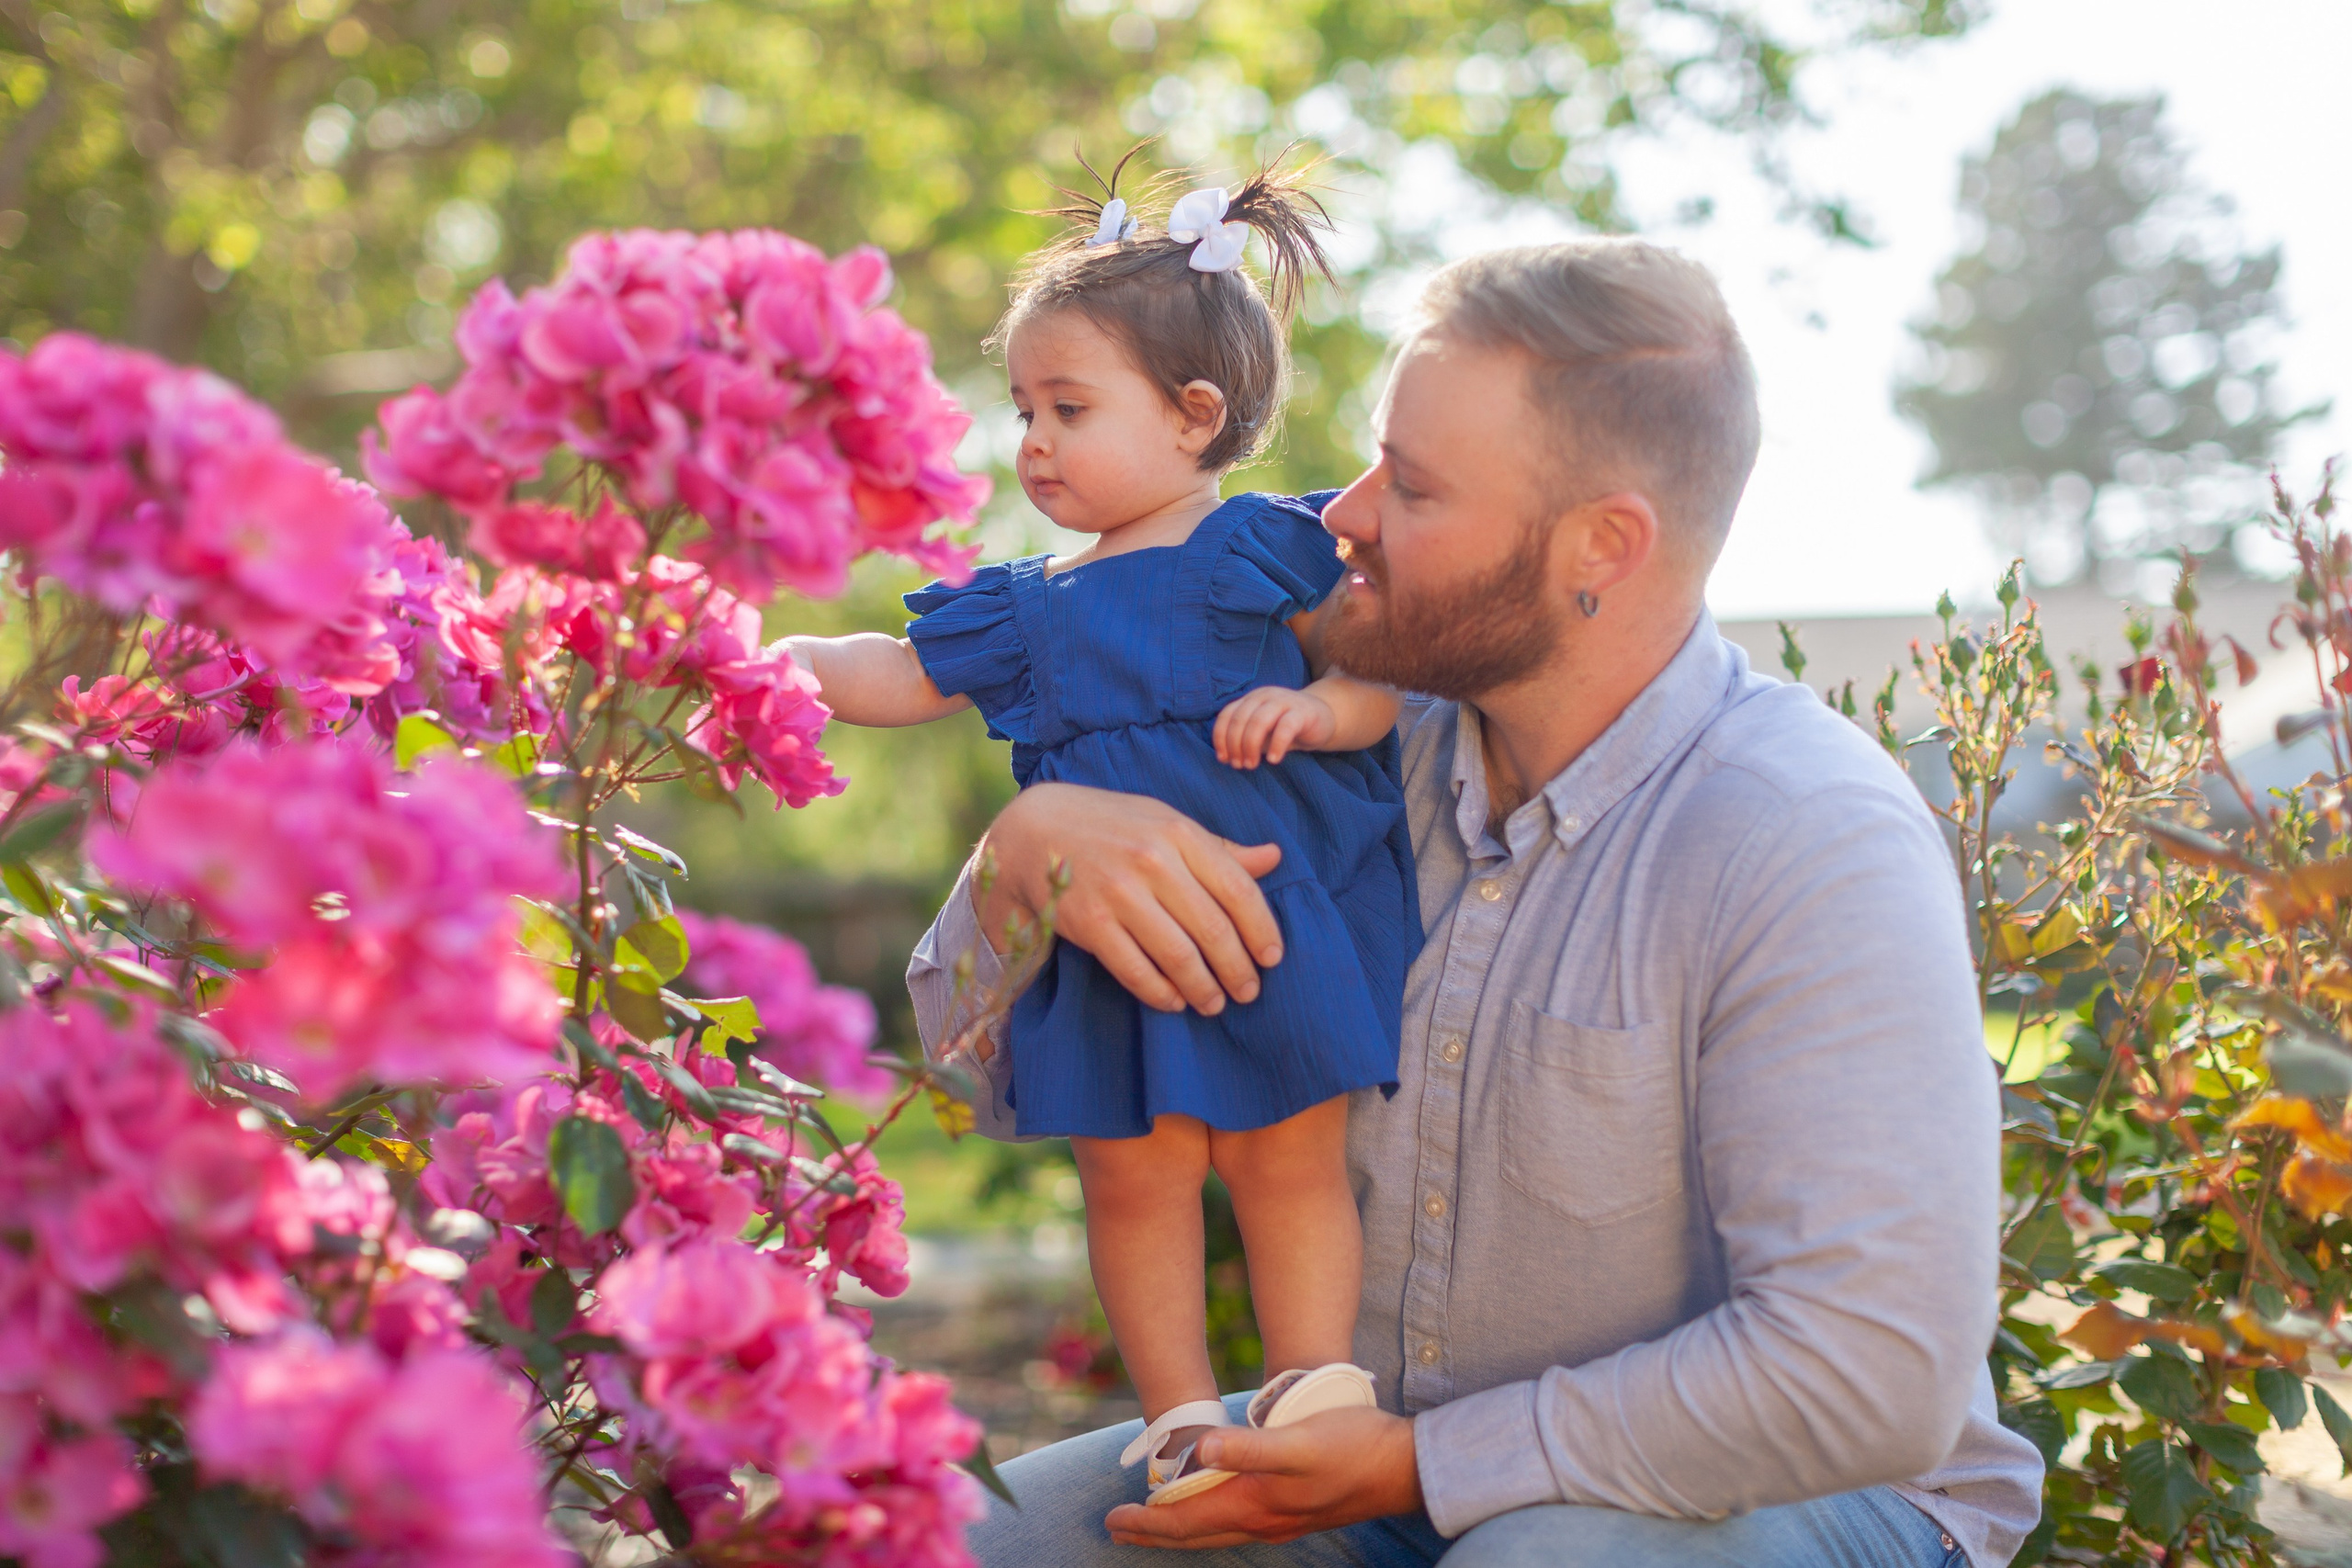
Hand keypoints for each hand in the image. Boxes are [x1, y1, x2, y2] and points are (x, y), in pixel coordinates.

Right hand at [976, 783, 1283, 1015]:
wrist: (1036, 830)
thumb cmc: (1114, 827)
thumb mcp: (1167, 823)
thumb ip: (1220, 848)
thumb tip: (1275, 859)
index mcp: (1179, 833)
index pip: (1238, 889)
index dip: (1262, 930)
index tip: (1273, 958)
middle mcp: (1151, 861)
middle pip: (1212, 928)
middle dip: (1237, 969)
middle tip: (1248, 991)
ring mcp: (1118, 893)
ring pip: (1178, 955)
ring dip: (1203, 988)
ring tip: (1215, 1003)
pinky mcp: (1089, 923)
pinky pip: (1135, 970)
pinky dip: (1161, 993)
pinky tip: (1175, 1001)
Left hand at [1105, 1407, 1421, 1548]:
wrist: (1403, 1467)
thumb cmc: (1351, 1446)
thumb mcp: (1297, 1441)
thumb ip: (1246, 1448)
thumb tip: (1197, 1451)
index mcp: (1254, 1504)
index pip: (1186, 1521)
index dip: (1147, 1521)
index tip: (1112, 1519)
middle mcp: (1263, 1521)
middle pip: (1195, 1533)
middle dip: (1154, 1532)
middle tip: (1116, 1528)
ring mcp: (1281, 1521)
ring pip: (1216, 1532)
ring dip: (1181, 1529)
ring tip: (1154, 1523)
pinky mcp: (1296, 1513)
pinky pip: (1237, 1525)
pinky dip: (1211, 1522)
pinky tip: (1215, 1511)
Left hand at [1214, 685, 1336, 768]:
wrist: (1322, 719)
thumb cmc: (1286, 728)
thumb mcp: (1261, 733)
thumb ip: (1244, 740)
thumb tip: (1225, 758)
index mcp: (1251, 699)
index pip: (1227, 715)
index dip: (1221, 738)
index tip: (1223, 759)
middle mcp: (1264, 695)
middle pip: (1240, 719)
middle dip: (1235, 745)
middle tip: (1239, 765)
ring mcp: (1283, 701)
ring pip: (1259, 721)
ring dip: (1251, 746)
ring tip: (1251, 765)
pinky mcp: (1302, 712)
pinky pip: (1285, 727)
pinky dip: (1277, 745)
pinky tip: (1275, 760)